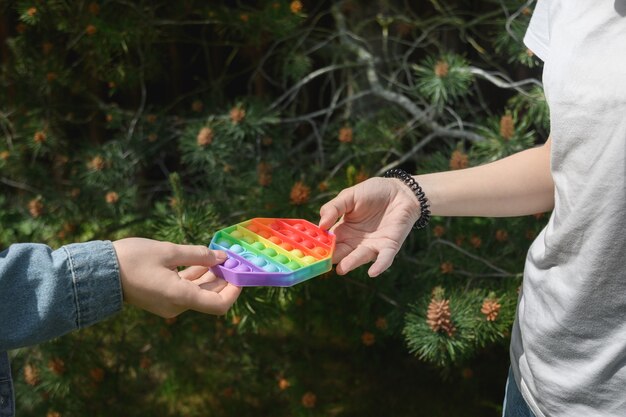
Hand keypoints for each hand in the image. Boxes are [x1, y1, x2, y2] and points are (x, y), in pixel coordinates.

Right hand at [112, 238, 241, 317]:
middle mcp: (177, 305)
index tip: (240, 272)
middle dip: (224, 278)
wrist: (99, 272)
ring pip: (198, 291)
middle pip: (210, 296)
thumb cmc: (132, 259)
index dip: (234, 290)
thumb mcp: (168, 251)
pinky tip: (203, 260)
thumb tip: (221, 258)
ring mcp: (169, 304)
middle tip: (233, 257)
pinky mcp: (162, 298)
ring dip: (211, 275)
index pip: (219, 305)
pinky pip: (186, 289)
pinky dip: (196, 276)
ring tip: (221, 255)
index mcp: (180, 296)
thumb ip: (198, 255)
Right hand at [319, 177, 420, 276]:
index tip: (312, 250)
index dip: (321, 246)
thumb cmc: (373, 192)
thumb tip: (320, 225)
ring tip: (341, 269)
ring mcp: (373, 245)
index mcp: (343, 230)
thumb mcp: (349, 196)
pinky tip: (373, 272)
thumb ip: (333, 208)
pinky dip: (379, 265)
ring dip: (351, 263)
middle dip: (333, 259)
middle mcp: (356, 242)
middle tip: (323, 264)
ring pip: (360, 257)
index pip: (329, 242)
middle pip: (342, 253)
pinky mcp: (390, 246)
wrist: (400, 191)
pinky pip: (384, 258)